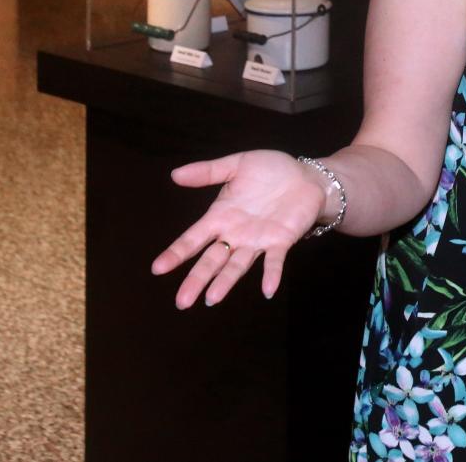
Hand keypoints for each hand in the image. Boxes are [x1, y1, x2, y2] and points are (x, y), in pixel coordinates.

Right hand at [150, 150, 326, 308]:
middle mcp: (236, 233)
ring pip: (238, 265)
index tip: (158, 268)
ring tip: (212, 299)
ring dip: (225, 282)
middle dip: (197, 279)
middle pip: (212, 260)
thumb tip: (175, 174)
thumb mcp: (238, 164)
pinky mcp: (281, 241)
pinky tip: (267, 290)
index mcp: (221, 216)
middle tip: (182, 301)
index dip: (176, 252)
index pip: (193, 238)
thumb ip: (208, 172)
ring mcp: (258, 240)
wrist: (306, 175)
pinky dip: (271, 274)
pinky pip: (275, 261)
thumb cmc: (271, 170)